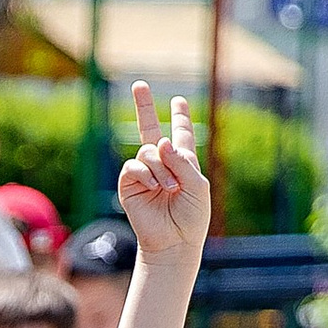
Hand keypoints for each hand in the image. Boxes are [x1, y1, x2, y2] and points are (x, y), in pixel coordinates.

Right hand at [114, 81, 207, 259]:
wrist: (174, 242)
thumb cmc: (192, 217)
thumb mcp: (197, 185)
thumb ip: (181, 161)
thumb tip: (159, 142)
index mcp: (182, 163)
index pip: (181, 135)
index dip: (180, 118)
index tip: (178, 101)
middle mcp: (162, 164)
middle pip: (151, 129)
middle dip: (144, 107)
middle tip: (139, 85)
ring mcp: (144, 174)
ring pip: (147, 151)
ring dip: (160, 168)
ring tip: (169, 188)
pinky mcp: (130, 185)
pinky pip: (134, 166)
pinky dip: (146, 174)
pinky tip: (155, 188)